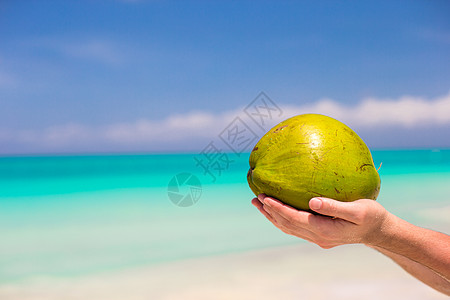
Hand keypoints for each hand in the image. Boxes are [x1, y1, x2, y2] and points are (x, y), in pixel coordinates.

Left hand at [251, 194, 388, 248]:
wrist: (379, 231)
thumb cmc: (372, 217)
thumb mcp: (358, 210)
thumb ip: (335, 207)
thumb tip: (313, 201)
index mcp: (325, 230)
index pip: (294, 219)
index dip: (278, 208)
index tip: (265, 197)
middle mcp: (318, 236)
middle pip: (287, 225)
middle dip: (270, 211)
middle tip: (256, 197)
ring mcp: (318, 238)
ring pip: (289, 228)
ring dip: (273, 216)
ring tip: (259, 203)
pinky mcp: (320, 235)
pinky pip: (296, 227)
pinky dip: (283, 218)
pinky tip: (278, 210)